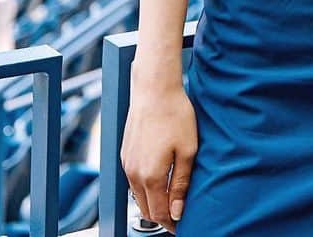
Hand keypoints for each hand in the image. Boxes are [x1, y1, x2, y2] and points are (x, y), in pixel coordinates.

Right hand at [121, 77, 196, 234]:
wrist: (154, 89)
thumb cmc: (175, 114)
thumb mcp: (188, 150)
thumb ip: (181, 183)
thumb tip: (177, 211)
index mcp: (151, 177)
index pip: (160, 213)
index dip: (172, 223)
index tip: (184, 225)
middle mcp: (134, 174)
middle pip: (146, 209)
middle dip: (162, 216)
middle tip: (179, 216)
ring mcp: (127, 164)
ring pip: (138, 196)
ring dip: (152, 202)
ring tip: (171, 200)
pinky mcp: (125, 155)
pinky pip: (133, 181)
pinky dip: (145, 188)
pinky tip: (158, 181)